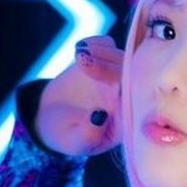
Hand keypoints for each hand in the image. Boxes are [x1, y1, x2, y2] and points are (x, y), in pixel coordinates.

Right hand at [36, 35, 122, 155]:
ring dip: (101, 53)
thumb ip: (88, 134)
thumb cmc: (67, 136)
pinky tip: (79, 50)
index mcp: (127, 120)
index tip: (108, 86)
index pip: (136, 102)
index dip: (125, 90)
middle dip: (108, 67)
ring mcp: (116, 77)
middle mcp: (127, 97)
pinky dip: (96, 43)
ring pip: (120, 57)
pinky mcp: (103, 60)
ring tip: (78, 56)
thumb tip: (100, 117)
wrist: (50, 117)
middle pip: (130, 76)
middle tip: (83, 63)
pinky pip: (108, 45)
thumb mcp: (75, 143)